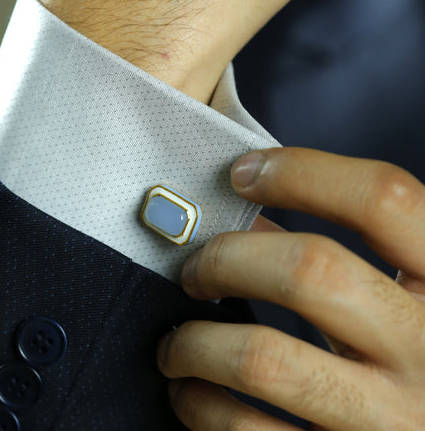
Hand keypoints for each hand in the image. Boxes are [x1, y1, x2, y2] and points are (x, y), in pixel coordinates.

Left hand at [157, 148, 424, 429]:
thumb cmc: (413, 360)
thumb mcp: (401, 299)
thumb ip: (339, 257)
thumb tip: (249, 223)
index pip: (381, 199)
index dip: (302, 172)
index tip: (243, 174)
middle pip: (310, 271)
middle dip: (228, 259)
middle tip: (196, 269)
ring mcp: (389, 419)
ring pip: (265, 359)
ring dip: (196, 343)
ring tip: (178, 342)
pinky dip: (201, 407)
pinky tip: (193, 393)